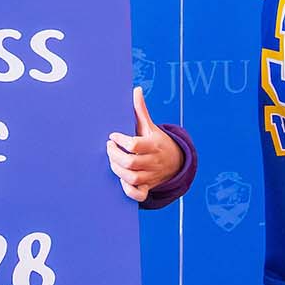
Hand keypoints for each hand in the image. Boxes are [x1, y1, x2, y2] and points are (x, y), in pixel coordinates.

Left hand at [107, 86, 182, 201]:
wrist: (175, 162)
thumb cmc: (157, 141)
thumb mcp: (150, 126)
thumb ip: (141, 110)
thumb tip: (136, 90)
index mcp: (154, 145)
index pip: (135, 145)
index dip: (121, 141)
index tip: (113, 136)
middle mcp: (153, 162)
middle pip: (131, 163)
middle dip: (115, 155)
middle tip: (109, 147)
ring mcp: (151, 176)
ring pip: (132, 178)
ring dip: (117, 170)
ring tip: (112, 160)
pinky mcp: (148, 187)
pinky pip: (138, 195)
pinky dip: (128, 189)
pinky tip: (121, 179)